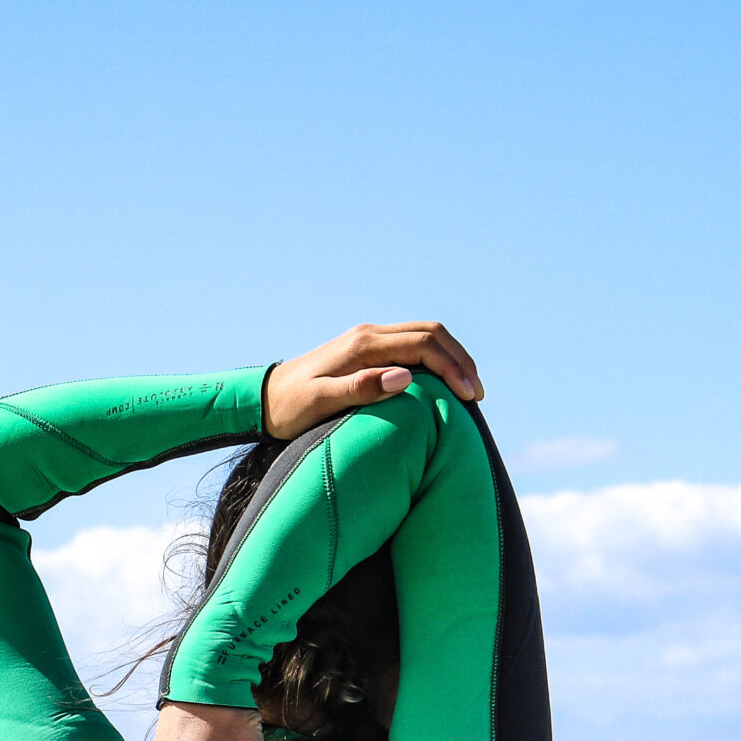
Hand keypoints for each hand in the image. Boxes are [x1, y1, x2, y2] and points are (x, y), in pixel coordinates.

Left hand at [263, 323, 482, 439]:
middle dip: (460, 359)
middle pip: (431, 332)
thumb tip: (405, 377)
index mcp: (362, 345)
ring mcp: (368, 339)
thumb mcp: (320, 404)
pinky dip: (436, 359)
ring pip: (424, 335)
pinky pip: (411, 345)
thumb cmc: (289, 409)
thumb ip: (361, 389)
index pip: (423, 344)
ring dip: (451, 356)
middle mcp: (368, 335)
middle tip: (479, 394)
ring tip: (469, 388)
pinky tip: (444, 383)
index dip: (452, 367)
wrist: (262, 398)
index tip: (470, 397)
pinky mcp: (366, 349)